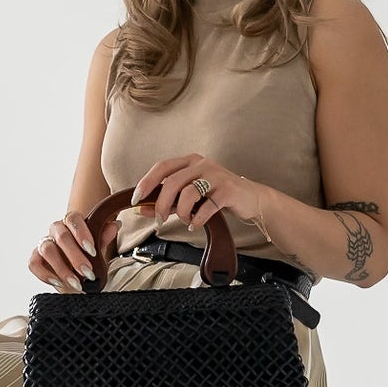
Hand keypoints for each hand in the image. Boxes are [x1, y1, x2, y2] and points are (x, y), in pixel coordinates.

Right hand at [29, 210, 97, 291]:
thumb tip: (115, 226)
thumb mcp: (97, 249)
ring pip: (47, 250)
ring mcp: (44, 244)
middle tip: (88, 272)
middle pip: (61, 236)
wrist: (76, 271)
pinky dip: (45, 274)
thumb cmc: (85, 256)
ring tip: (76, 283)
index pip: (73, 219)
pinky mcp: (36, 259)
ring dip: (62, 268)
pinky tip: (58, 283)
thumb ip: (103, 237)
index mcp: (71, 223)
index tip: (92, 250)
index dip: (82, 233)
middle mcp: (56, 231)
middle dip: (75, 256)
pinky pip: (34, 264)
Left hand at [130, 156, 269, 236]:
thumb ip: (168, 202)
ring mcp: (216, 176)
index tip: (136, 199)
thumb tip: (141, 209)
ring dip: (182, 212)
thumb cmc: (216, 196)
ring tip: (185, 220)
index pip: (162, 167)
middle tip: (160, 219)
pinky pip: (206, 207)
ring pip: (188, 193)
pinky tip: (195, 224)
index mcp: (190, 162)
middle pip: (172, 182)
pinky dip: (197, 219)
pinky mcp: (228, 191)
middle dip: (162, 204)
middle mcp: (202, 164)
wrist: (251, 199)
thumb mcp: (189, 198)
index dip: (146, 182)